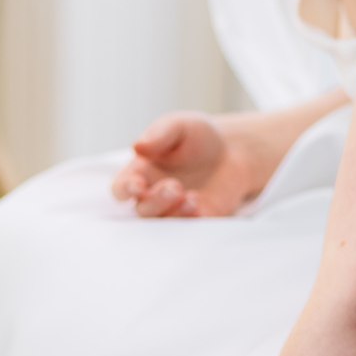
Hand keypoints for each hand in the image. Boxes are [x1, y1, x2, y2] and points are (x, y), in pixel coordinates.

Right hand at [111, 113, 262, 219]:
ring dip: (174, 213)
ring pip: (163, 224)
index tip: (137, 186)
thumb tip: (137, 146)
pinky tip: (200, 206)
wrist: (233, 151)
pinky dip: (192, 221)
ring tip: (192, 198)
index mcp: (140, 173)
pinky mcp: (196, 220)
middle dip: (156, 201)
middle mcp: (153, 196)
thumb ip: (159, 134)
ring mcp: (174, 210)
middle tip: (175, 186)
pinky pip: (189, 229)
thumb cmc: (196, 136)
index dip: (125, 190)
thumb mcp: (179, 126)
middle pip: (142, 210)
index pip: (122, 189)